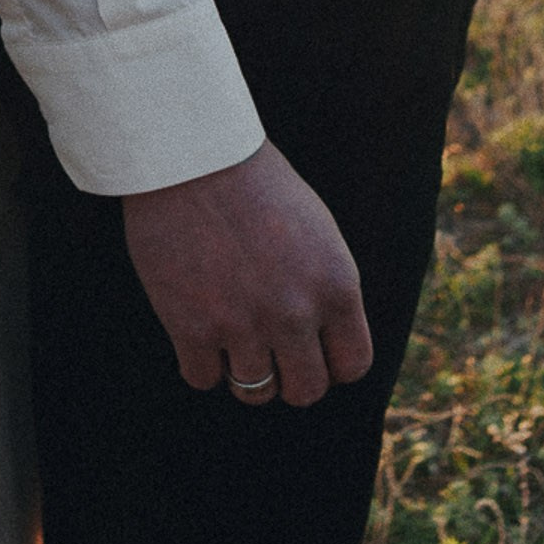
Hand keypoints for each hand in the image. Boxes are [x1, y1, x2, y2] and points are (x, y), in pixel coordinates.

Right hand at [120, 140, 371, 407]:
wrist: (191, 151)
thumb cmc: (253, 181)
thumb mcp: (316, 231)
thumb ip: (325, 288)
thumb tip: (324, 341)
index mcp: (336, 286)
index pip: (352, 365)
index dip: (330, 362)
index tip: (308, 348)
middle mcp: (296, 313)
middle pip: (306, 391)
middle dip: (288, 374)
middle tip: (267, 347)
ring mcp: (243, 324)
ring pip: (255, 392)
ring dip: (242, 369)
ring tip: (228, 333)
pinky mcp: (191, 326)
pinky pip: (202, 377)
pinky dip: (199, 360)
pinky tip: (194, 327)